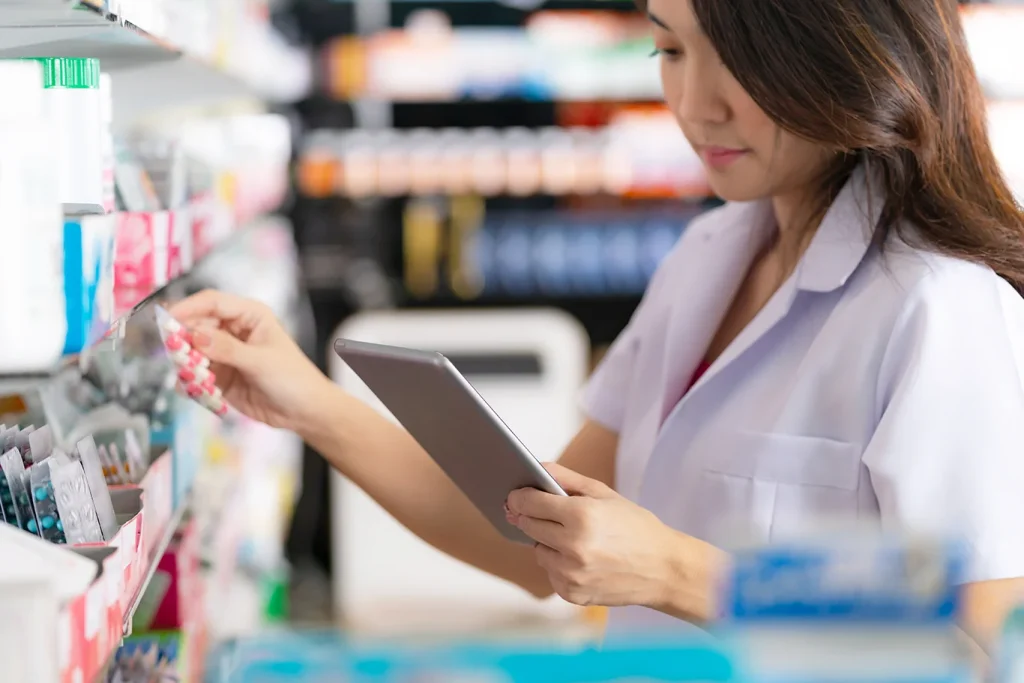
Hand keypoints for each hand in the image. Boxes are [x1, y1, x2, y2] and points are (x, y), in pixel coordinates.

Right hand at [169, 290, 337, 433]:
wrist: (304, 412)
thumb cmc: (293, 379)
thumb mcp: (261, 361)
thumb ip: (227, 349)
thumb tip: (195, 335)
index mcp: (249, 315)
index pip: (212, 302)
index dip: (188, 308)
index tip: (167, 319)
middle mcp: (234, 330)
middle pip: (196, 326)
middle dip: (183, 340)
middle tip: (177, 356)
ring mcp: (225, 354)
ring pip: (192, 352)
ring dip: (186, 364)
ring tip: (192, 377)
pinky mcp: (220, 376)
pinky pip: (195, 375)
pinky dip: (190, 382)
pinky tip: (195, 390)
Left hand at [505, 463, 716, 617]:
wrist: (663, 569)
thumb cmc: (635, 527)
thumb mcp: (604, 494)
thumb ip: (566, 478)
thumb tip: (536, 468)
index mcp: (581, 516)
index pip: (530, 503)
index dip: (519, 496)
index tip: (514, 494)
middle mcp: (573, 546)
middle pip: (528, 526)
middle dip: (531, 517)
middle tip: (542, 512)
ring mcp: (571, 573)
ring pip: (537, 551)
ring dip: (547, 542)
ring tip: (574, 538)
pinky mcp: (572, 593)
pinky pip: (550, 572)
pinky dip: (559, 564)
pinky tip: (581, 559)